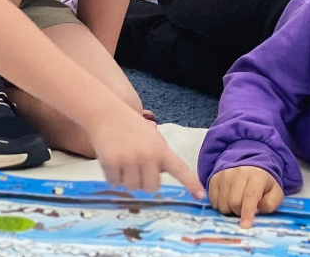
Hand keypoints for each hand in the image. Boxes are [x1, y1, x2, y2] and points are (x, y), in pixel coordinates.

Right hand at [89, 104, 204, 198]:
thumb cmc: (132, 127)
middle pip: (152, 188)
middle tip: (138, 169)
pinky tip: (112, 161)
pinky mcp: (112, 163)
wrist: (107, 113)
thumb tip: (159, 178)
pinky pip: (114, 183)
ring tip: (124, 162)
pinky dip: (112, 177)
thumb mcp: (152, 138)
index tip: (201, 196)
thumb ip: (159, 156)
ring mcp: (130, 160)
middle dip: (144, 183)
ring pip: (132, 187)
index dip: (191, 184)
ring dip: (127, 180)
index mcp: (162, 150)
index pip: (180, 169)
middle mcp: (148, 156)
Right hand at [209, 166, 284, 227]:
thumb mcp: (275, 193)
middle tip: (244, 210)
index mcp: (257, 176)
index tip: (245, 226)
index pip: (250, 195)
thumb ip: (270, 203)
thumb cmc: (263, 184)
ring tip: (236, 204)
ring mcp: (225, 175)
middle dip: (239, 212)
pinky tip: (227, 200)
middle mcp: (239, 172)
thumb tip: (256, 211)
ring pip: (222, 203)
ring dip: (229, 210)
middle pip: (234, 202)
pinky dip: (220, 205)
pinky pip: (213, 201)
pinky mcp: (214, 179)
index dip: (247, 213)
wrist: (249, 167)